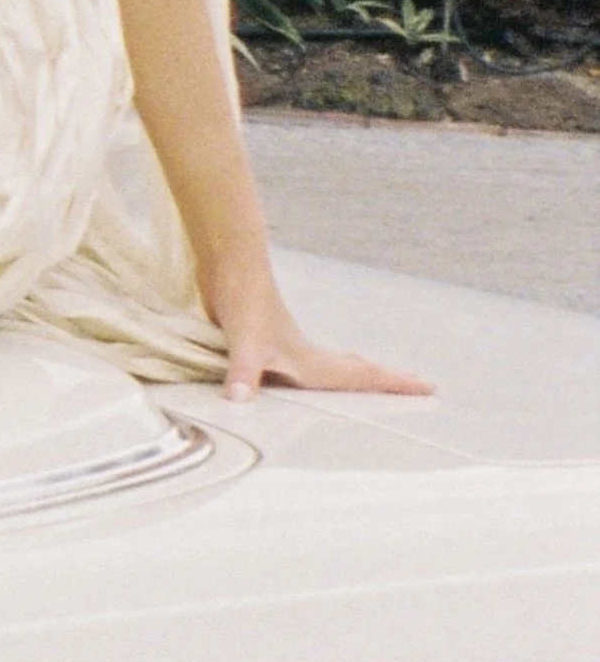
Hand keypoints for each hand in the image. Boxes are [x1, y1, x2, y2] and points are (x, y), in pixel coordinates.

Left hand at [210, 273, 432, 407]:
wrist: (232, 261)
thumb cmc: (243, 298)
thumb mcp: (244, 342)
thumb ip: (244, 372)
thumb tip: (239, 399)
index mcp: (309, 361)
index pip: (361, 375)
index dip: (394, 383)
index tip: (429, 387)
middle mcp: (305, 355)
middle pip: (356, 370)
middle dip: (386, 380)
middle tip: (418, 384)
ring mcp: (289, 347)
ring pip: (335, 364)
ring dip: (358, 373)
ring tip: (376, 377)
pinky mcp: (270, 342)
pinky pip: (310, 362)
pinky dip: (326, 368)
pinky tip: (312, 371)